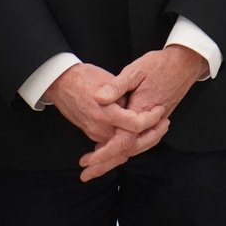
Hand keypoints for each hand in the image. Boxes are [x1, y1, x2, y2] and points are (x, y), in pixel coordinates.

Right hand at [45, 62, 166, 145]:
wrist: (61, 83)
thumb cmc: (83, 77)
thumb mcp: (106, 78)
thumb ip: (123, 94)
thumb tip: (137, 104)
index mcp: (106, 112)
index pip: (135, 125)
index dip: (150, 119)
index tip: (160, 110)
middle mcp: (100, 128)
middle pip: (131, 144)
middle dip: (151, 138)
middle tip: (164, 126)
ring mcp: (95, 133)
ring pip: (122, 148)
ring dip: (141, 143)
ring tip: (157, 131)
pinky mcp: (92, 133)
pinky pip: (113, 145)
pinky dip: (128, 143)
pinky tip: (140, 136)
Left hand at [75, 46, 203, 181]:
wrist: (185, 64)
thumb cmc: (160, 64)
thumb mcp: (136, 70)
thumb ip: (117, 86)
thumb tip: (98, 98)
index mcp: (140, 111)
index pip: (121, 141)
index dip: (104, 154)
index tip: (87, 162)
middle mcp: (148, 122)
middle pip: (126, 151)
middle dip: (105, 164)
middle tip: (85, 174)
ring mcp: (154, 123)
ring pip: (133, 148)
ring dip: (114, 159)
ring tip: (95, 166)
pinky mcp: (156, 120)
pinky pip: (140, 141)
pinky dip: (126, 148)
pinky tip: (114, 147)